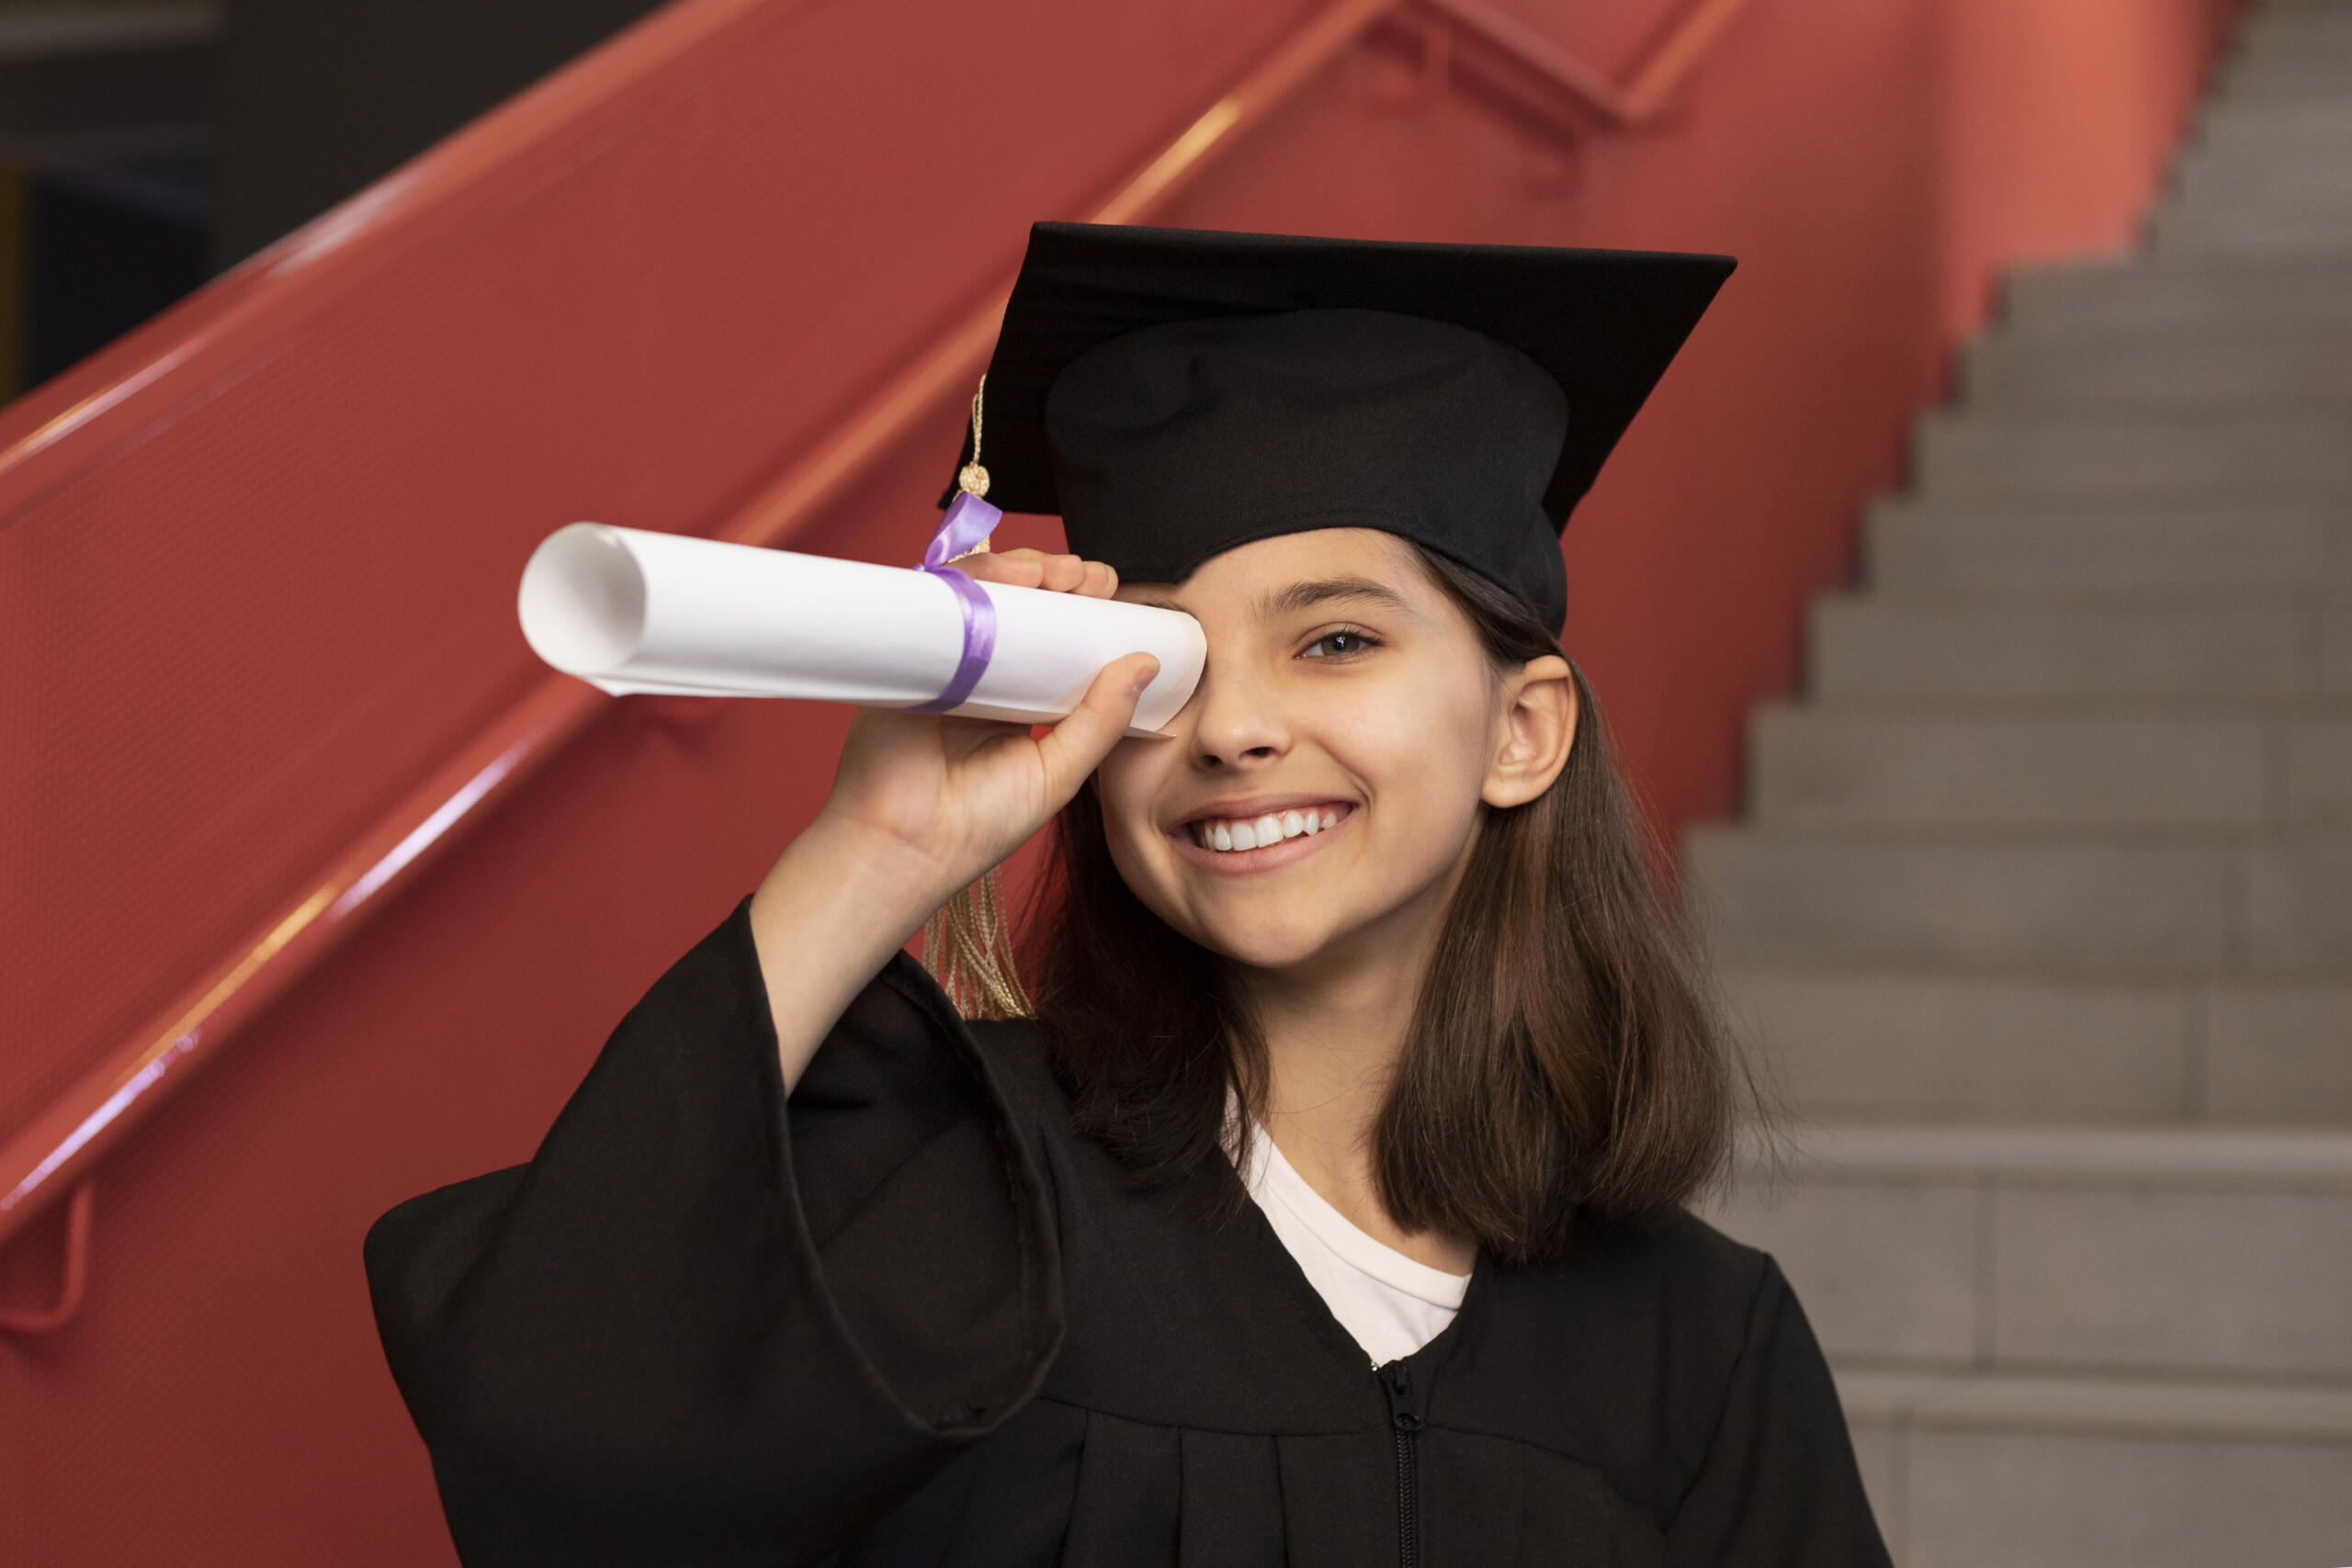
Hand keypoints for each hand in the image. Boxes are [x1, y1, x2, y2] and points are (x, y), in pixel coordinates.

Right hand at [807, 548, 1153, 910]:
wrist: (903, 845)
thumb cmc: (978, 824)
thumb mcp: (1058, 772)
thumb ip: (1101, 720)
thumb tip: (1146, 662)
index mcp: (1022, 702)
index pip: (1058, 639)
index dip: (1084, 610)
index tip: (1113, 594)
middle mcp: (983, 674)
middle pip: (1021, 606)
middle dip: (1057, 579)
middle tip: (1086, 577)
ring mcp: (944, 660)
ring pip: (982, 594)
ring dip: (1018, 569)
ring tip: (1049, 573)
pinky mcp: (908, 652)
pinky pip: (939, 601)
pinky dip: (971, 579)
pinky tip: (1004, 578)